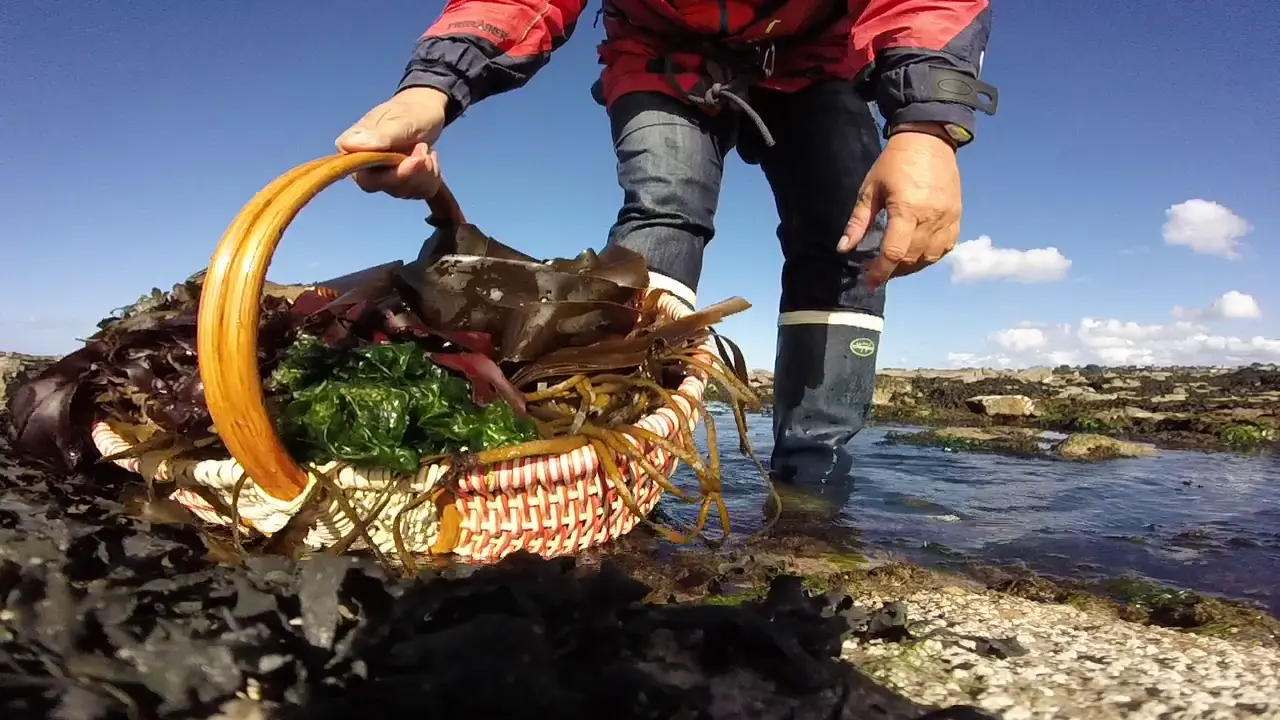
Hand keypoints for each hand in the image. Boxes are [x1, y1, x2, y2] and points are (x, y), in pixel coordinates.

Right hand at [334, 87, 450, 199]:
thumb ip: (379, 135)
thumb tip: (347, 146)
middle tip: (425, 151)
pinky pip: (419, 192)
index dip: (391, 176)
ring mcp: (384, 178)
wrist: (425, 111)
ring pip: (405, 192)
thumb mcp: (400, 121)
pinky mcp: (402, 184)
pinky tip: (430, 160)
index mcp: (354, 150)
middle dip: (413, 173)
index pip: (364, 178)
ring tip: (428, 151)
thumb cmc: (409, 112)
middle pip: (387, 187)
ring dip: (424, 173)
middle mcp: (365, 168)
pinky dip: (430, 178)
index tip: (415, 160)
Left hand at [839, 124, 962, 288]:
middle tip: (877, 270)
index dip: (879, 271)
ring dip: (911, 267)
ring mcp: (947, 218)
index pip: (893, 252)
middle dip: (892, 270)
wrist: (929, 141)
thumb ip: (858, 222)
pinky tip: (916, 255)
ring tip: (895, 265)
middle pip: (911, 258)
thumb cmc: (894, 163)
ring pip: (929, 257)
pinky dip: (930, 257)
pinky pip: (945, 248)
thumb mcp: (870, 189)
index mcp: (906, 209)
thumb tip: (843, 248)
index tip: (868, 282)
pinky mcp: (956, 217)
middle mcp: (930, 217)